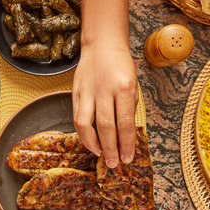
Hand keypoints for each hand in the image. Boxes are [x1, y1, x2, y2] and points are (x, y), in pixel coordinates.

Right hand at [72, 44, 137, 167]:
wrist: (102, 45)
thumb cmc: (121, 65)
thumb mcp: (133, 84)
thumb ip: (129, 107)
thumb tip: (126, 135)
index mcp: (124, 87)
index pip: (125, 123)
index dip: (127, 144)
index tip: (128, 158)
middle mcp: (104, 90)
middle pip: (106, 127)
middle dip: (111, 149)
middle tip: (114, 164)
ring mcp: (87, 92)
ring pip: (86, 124)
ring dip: (93, 143)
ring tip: (99, 154)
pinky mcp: (76, 92)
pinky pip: (77, 117)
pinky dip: (83, 133)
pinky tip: (89, 141)